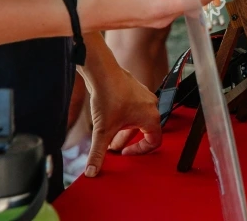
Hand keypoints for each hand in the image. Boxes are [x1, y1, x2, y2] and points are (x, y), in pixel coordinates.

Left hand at [81, 46, 161, 176]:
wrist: (103, 73)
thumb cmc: (108, 98)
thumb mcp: (102, 131)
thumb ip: (98, 154)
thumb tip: (92, 172)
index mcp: (151, 118)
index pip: (154, 142)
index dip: (139, 152)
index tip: (123, 153)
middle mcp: (152, 107)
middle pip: (143, 132)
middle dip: (126, 141)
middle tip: (111, 145)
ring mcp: (145, 97)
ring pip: (138, 121)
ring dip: (123, 130)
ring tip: (107, 133)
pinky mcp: (136, 91)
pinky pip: (134, 110)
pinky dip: (123, 118)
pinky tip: (108, 118)